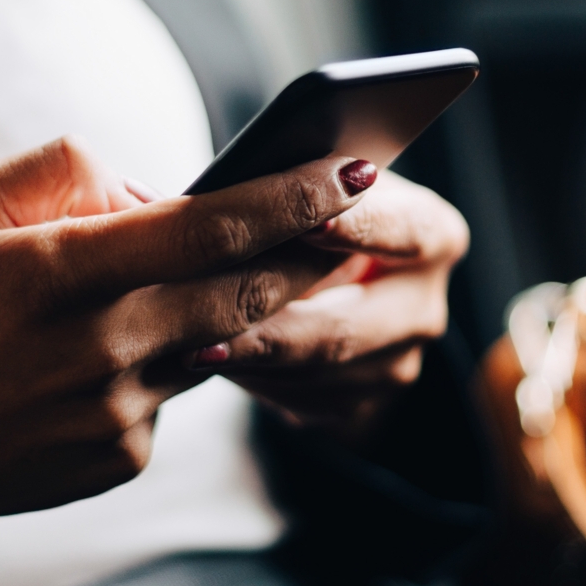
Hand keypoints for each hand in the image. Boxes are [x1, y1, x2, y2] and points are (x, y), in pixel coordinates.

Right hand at [0, 139, 371, 585]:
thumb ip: (65, 171)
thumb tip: (155, 191)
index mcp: (56, 270)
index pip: (206, 225)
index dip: (292, 195)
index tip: (355, 167)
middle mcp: (97, 345)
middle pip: (243, 288)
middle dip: (311, 249)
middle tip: (356, 216)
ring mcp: (113, 411)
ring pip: (216, 338)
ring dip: (242, 302)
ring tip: (263, 263)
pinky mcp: (120, 458)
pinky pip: (174, 393)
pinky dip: (167, 359)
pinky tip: (121, 350)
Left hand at [189, 170, 469, 434]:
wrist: (335, 269)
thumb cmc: (319, 207)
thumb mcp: (318, 182)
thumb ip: (281, 183)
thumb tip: (150, 193)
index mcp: (435, 235)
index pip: (403, 232)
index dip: (357, 227)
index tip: (308, 222)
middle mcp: (424, 306)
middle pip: (347, 327)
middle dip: (271, 331)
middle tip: (204, 334)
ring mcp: (397, 363)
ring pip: (313, 373)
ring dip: (247, 361)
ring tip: (184, 348)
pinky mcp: (360, 403)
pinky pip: (297, 399)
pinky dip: (248, 380)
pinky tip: (205, 360)